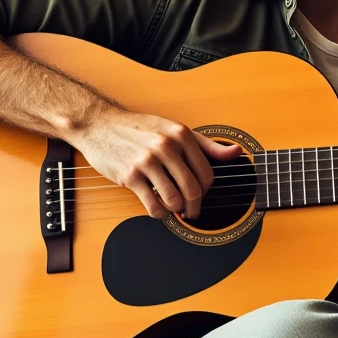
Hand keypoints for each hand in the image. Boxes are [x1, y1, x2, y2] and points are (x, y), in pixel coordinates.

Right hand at [73, 106, 242, 219]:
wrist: (100, 124)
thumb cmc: (139, 128)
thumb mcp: (175, 129)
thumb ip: (207, 144)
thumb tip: (237, 153)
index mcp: (181, 134)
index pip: (207, 174)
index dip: (206, 190)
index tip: (200, 194)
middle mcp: (166, 146)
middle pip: (193, 189)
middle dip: (195, 206)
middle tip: (191, 211)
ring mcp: (148, 161)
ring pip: (174, 199)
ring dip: (176, 211)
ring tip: (173, 209)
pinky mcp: (130, 176)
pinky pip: (153, 205)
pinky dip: (159, 213)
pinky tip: (157, 207)